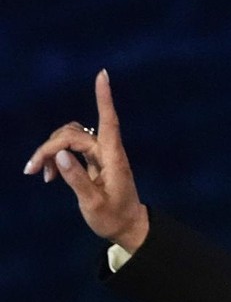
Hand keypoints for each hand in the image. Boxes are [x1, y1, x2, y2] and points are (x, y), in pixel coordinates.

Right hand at [24, 69, 148, 253]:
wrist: (127, 227)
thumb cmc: (113, 217)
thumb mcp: (93, 203)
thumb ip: (77, 179)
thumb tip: (60, 155)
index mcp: (113, 158)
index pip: (109, 121)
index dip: (104, 98)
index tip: (103, 74)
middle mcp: (108, 151)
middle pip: (74, 133)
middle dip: (49, 146)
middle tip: (32, 171)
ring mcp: (101, 155)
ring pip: (70, 137)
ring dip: (50, 150)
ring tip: (39, 174)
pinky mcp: (94, 160)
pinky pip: (70, 148)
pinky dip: (55, 157)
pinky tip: (47, 175)